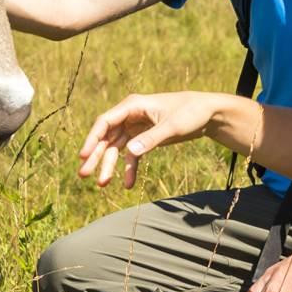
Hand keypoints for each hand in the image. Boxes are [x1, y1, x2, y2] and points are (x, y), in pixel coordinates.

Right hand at [77, 91, 218, 189]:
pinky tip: (128, 185)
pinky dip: (130, 169)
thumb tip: (130, 152)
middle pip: (107, 137)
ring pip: (117, 148)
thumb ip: (151, 139)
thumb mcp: (172, 126)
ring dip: (109, 165)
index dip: (93, 139)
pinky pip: (132, 155)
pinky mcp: (145, 138)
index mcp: (132, 106)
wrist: (208, 113)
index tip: (83, 156)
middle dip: (96, 156)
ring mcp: (136, 128)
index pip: (105, 122)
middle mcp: (130, 116)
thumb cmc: (190, 112)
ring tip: (101, 184)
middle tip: (83, 174)